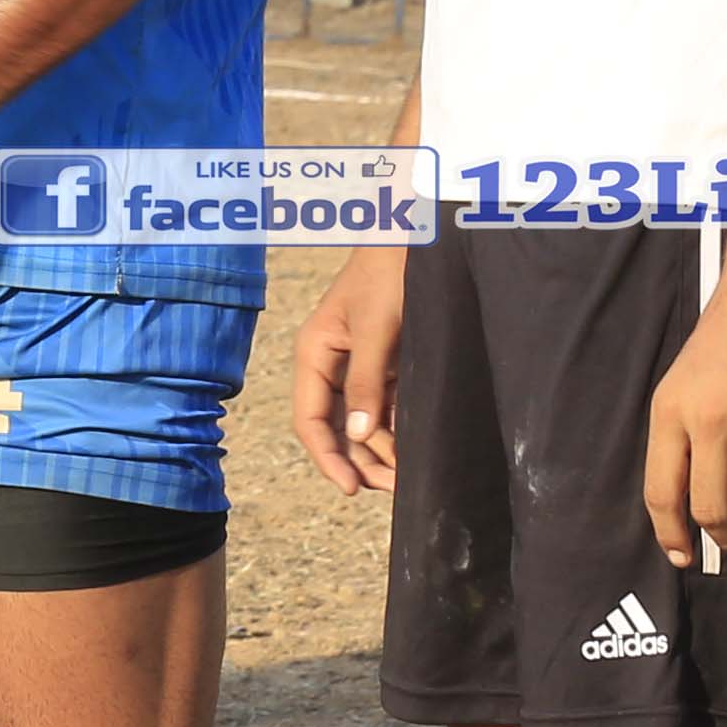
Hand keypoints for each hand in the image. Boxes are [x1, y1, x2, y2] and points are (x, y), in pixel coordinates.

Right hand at [292, 242, 407, 494]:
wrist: (417, 238)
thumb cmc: (389, 274)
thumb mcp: (377, 328)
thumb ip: (366, 381)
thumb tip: (357, 433)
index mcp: (315, 355)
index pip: (310, 420)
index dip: (328, 457)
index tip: (351, 488)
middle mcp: (332, 366)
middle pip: (337, 429)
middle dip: (361, 462)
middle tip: (393, 489)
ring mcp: (360, 367)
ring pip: (363, 423)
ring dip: (382, 451)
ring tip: (409, 476)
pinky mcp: (386, 365)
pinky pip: (386, 408)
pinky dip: (398, 430)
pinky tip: (415, 447)